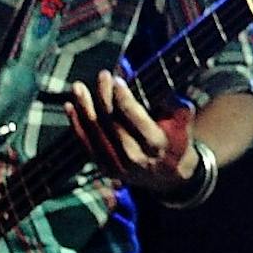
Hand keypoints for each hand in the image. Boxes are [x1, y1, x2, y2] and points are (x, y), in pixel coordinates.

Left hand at [65, 71, 198, 196]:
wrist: (167, 176)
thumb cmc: (176, 141)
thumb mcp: (183, 123)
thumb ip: (176, 106)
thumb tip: (164, 90)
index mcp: (155, 144)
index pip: (135, 119)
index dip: (124, 99)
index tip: (117, 80)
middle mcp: (134, 156)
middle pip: (112, 124)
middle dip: (104, 97)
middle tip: (102, 76)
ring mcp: (117, 164)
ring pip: (95, 133)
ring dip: (85, 108)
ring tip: (78, 88)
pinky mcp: (104, 167)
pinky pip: (86, 144)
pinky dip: (76, 125)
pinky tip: (70, 106)